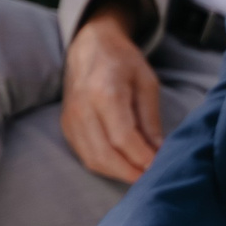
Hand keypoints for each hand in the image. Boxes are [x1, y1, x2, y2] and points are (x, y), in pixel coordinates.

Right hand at [62, 6, 163, 182]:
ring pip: (92, 159)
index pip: (122, 137)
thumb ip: (150, 119)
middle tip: (151, 178)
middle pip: (104, 154)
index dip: (142, 157)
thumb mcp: (147, 83)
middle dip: (130, 172)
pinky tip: (123, 166)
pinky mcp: (66, 126)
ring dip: (117, 173)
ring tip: (140, 174)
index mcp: (104, 93)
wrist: (91, 47)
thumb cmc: (123, 62)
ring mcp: (70, 119)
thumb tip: (158, 151)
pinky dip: (105, 166)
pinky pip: (84, 155)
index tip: (159, 166)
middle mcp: (82, 108)